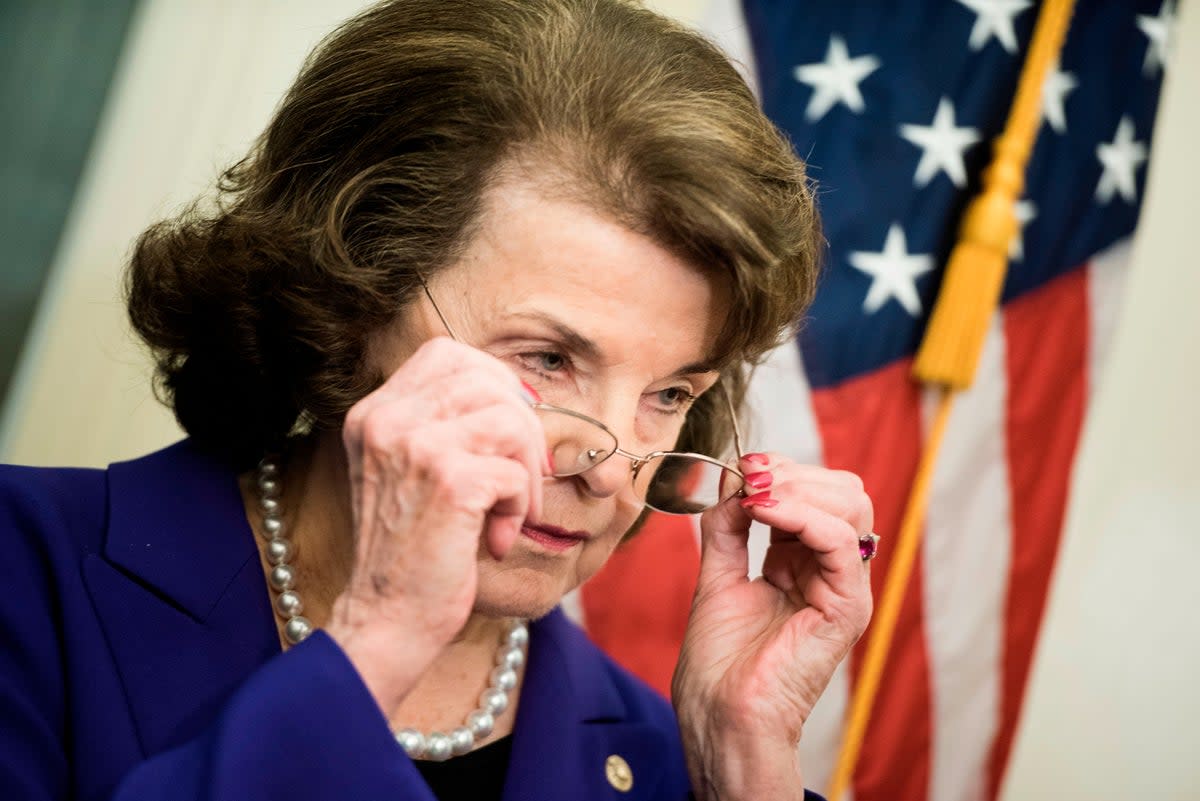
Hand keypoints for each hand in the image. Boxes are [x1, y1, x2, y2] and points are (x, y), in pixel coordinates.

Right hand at [325, 337, 548, 713]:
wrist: (387, 618)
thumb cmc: (412, 550)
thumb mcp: (408, 471)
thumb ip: (443, 425)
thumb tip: (521, 392)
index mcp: (373, 412)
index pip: (447, 353)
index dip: (492, 381)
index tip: (506, 429)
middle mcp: (387, 420)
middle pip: (488, 380)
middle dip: (522, 427)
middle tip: (521, 476)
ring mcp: (415, 447)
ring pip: (510, 417)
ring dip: (526, 468)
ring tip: (511, 509)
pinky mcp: (449, 482)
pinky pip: (517, 470)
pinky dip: (520, 504)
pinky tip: (497, 537)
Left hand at [672, 453, 873, 799]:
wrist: (720, 715)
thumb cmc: (720, 664)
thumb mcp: (718, 576)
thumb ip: (728, 528)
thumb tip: (731, 481)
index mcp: (804, 563)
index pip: (817, 492)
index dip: (782, 470)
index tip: (742, 465)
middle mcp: (830, 572)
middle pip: (843, 491)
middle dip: (793, 472)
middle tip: (749, 474)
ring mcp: (844, 589)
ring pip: (851, 507)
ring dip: (797, 487)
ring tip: (754, 494)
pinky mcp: (848, 608)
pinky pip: (841, 543)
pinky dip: (802, 515)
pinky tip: (762, 510)